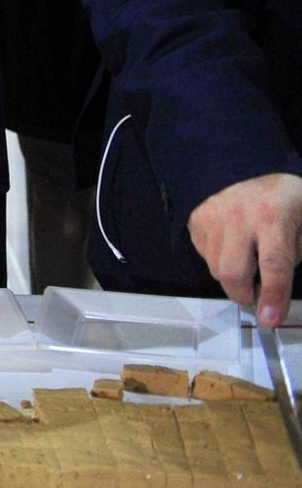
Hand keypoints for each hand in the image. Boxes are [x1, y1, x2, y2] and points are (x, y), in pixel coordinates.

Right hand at [188, 173, 301, 327]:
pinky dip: (218, 261)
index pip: (274, 264)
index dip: (273, 296)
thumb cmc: (285, 201)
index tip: (271, 320)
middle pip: (232, 272)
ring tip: (246, 266)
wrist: (247, 167)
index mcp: (274, 216)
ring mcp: (212, 216)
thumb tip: (277, 292)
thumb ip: (295, 254)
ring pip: (215, 269)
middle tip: (256, 299)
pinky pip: (204, 256)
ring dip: (232, 279)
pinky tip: (231, 248)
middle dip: (244, 296)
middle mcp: (239, 216)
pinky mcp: (196, 220)